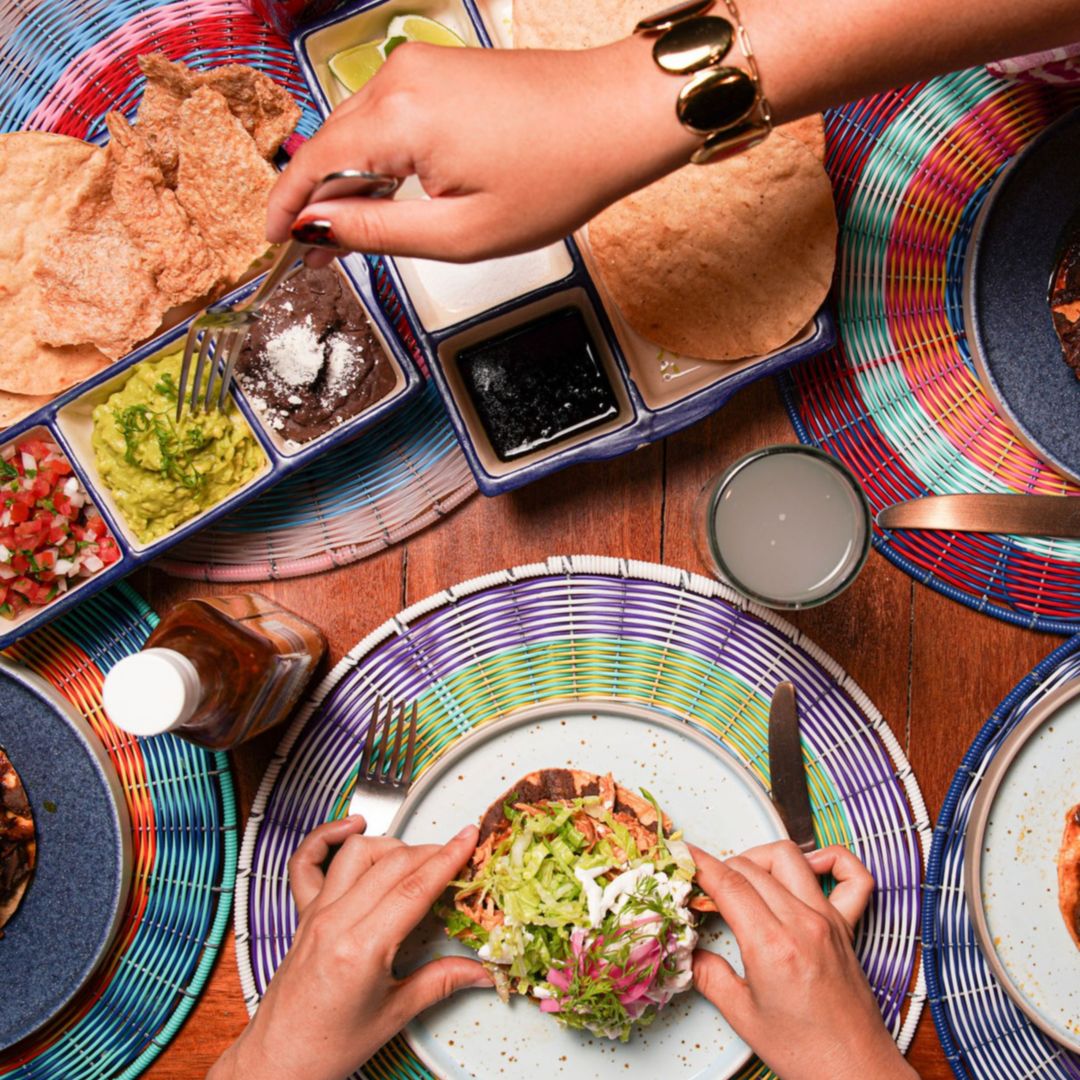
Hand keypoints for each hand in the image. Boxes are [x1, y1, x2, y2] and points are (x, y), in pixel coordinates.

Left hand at [210, 816, 490, 1079]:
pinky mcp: (301, 914)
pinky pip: (306, 862)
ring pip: (356, 853)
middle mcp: (335, 921)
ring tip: (416, 858)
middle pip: (391, 864)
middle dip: (430, 852)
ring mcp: (315, 913)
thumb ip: (440, 982)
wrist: (278, 1059)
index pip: (413, 888)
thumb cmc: (330, 1045)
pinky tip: (351, 827)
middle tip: (458, 857)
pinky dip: (326, 836)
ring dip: (391, 846)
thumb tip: (483, 970)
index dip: (447, 859)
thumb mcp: (393, 1016)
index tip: (470, 838)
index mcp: (361, 949)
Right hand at [266, 34, 696, 262]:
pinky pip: (389, 113)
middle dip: (320, 196)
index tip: (272, 238)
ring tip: (359, 227)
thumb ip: (377, 232)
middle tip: (319, 249)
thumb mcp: (461, 231)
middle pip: (331, 141)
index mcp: (398, 118)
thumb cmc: (558, 175)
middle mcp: (399, 78)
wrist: (617, 117)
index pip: (313, 163)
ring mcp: (421, 65)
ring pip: (358, 127)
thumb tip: (318, 229)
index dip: (287, 206)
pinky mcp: (441, 66)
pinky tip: (394, 189)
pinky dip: (380, 153)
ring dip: (351, 175)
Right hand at [692, 841, 916, 1079]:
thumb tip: (688, 950)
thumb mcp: (743, 1017)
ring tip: (745, 879)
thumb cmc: (804, 1051)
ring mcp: (829, 920)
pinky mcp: (848, 926)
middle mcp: (803, 922)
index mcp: (772, 945)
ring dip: (760, 858)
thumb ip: (709, 976)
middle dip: (721, 867)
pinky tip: (810, 866)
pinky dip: (831, 859)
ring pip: (790, 857)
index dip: (699, 862)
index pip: (728, 882)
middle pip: (752, 866)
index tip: (680, 853)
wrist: (856, 1072)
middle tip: (704, 887)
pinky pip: (852, 876)